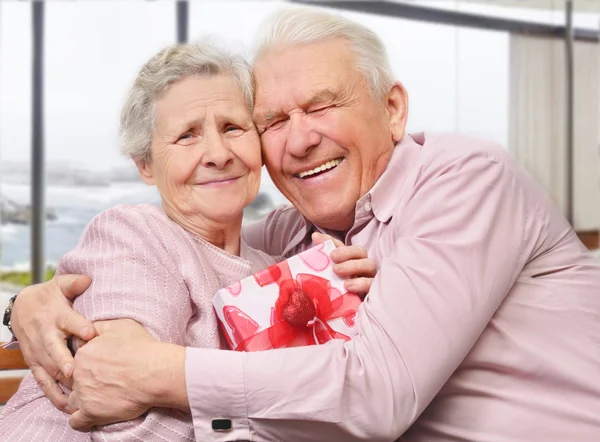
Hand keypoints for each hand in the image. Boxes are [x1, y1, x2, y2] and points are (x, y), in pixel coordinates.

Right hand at [11, 274, 94, 411]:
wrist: (22, 307)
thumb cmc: (50, 296)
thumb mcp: (60, 285)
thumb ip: (74, 283)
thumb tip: (87, 279)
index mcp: (56, 315)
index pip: (68, 321)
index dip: (79, 326)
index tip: (91, 333)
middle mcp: (46, 334)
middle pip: (55, 349)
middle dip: (65, 361)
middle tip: (76, 372)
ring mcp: (39, 351)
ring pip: (50, 368)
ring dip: (62, 382)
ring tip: (77, 395)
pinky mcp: (35, 363)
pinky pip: (43, 380)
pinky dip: (53, 393)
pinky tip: (66, 404)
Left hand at [68, 319, 187, 430]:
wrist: (156, 372)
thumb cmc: (142, 348)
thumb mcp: (121, 326)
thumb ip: (99, 327)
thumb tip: (90, 330)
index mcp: (83, 353)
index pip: (76, 361)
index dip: (88, 365)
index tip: (101, 368)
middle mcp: (78, 374)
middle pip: (73, 381)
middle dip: (85, 382)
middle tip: (103, 382)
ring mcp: (83, 394)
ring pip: (72, 401)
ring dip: (83, 400)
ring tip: (100, 398)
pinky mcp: (91, 413)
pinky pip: (76, 422)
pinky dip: (82, 420)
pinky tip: (94, 414)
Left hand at [312, 232, 376, 294]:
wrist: (343, 313)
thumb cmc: (336, 291)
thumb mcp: (327, 273)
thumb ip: (324, 255)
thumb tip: (315, 236)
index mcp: (352, 260)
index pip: (345, 245)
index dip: (334, 241)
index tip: (320, 242)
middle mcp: (363, 266)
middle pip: (361, 252)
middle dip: (346, 253)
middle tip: (333, 258)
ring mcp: (371, 278)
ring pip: (370, 265)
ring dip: (353, 266)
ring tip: (338, 272)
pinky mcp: (373, 292)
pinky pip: (372, 284)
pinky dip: (361, 283)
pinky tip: (349, 286)